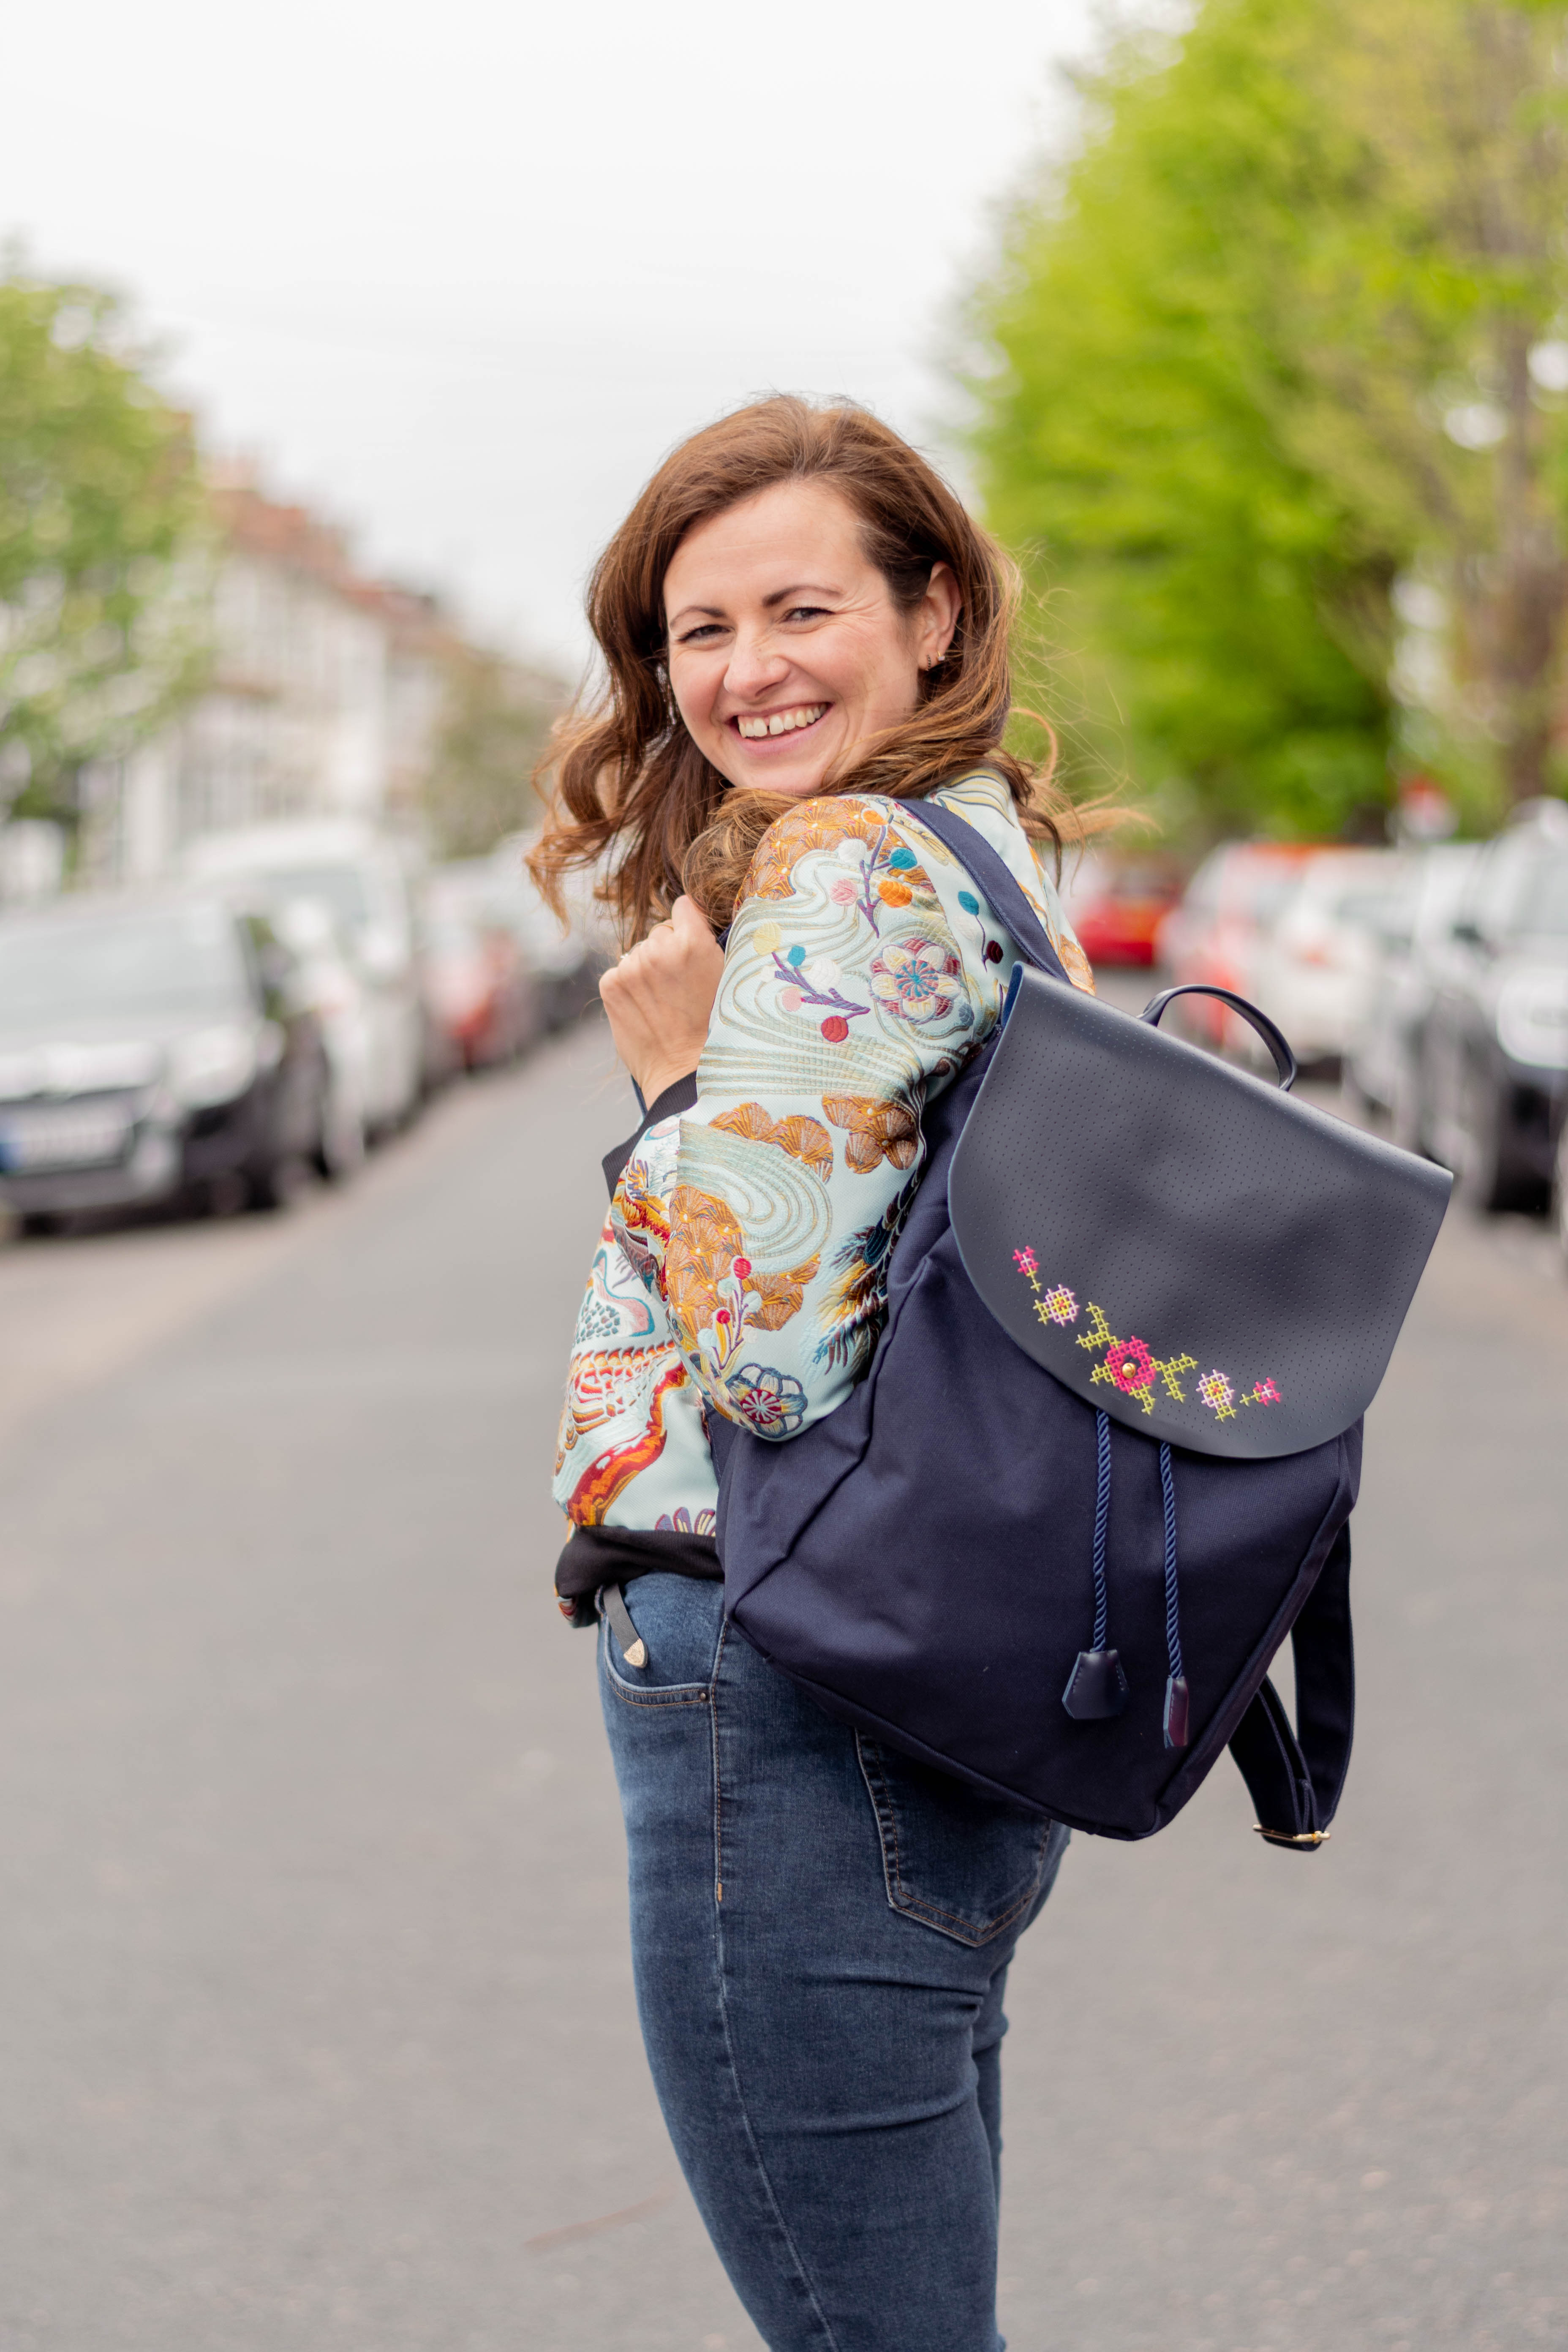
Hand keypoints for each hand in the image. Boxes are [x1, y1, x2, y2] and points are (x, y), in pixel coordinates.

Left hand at [599, 896, 725, 1104]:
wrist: (683, 1074)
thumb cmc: (714, 1031)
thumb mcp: (727, 981)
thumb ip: (712, 946)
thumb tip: (700, 921)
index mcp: (693, 943)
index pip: (684, 906)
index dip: (690, 924)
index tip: (694, 942)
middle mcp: (658, 949)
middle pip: (661, 931)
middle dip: (670, 950)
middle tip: (682, 985)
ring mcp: (631, 967)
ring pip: (640, 951)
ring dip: (649, 968)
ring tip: (664, 1000)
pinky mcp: (611, 984)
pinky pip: (621, 970)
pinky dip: (630, 985)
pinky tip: (646, 1007)